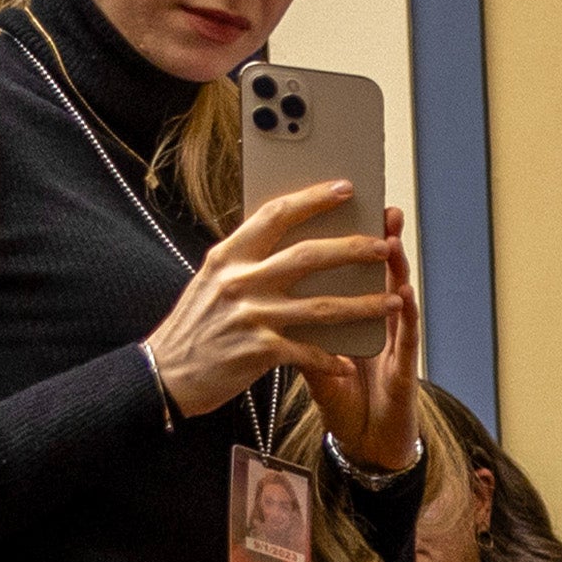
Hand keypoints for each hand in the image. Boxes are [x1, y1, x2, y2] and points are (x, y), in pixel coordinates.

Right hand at [141, 181, 391, 423]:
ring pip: (321, 307)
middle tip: (384, 245)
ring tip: (395, 302)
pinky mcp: (259, 351)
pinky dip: (332, 358)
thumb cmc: (196, 325)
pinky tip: (350, 360)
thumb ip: (247, 261)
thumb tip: (287, 239)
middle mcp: (240, 280)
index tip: (345, 188)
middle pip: (308, 256)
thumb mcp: (213, 280)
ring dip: (363, 305)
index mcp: (228, 256)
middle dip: (352, 249)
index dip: (313, 199)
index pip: (275, 215)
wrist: (166, 373)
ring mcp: (251, 315)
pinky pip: (309, 352)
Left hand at [312, 211, 422, 477]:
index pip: (349, 274)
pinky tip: (405, 293)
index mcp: (351, 320)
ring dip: (397, 267)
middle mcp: (377, 327)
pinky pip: (405, 341)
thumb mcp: (309, 362)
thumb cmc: (344, 405)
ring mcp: (394, 348)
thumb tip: (260, 290)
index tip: (337, 208)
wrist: (366, 448)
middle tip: (379, 207)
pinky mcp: (404, 375)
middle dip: (376, 240)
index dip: (344, 241)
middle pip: (377, 276)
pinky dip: (407, 316)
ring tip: (392, 237)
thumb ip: (291, 325)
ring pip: (397, 299)